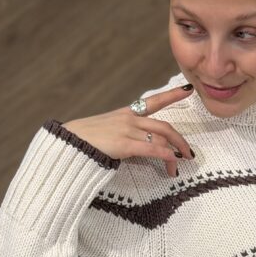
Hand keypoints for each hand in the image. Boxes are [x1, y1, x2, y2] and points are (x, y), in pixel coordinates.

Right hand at [61, 84, 194, 176]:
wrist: (67, 143)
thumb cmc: (83, 140)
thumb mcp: (106, 131)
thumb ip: (123, 135)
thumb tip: (138, 148)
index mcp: (125, 113)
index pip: (152, 101)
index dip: (171, 95)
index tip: (187, 90)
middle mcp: (129, 119)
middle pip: (164, 125)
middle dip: (180, 140)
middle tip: (188, 153)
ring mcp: (127, 130)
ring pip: (161, 138)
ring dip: (174, 153)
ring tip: (178, 166)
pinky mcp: (125, 144)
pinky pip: (152, 149)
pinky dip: (166, 156)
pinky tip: (172, 163)